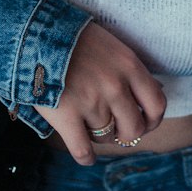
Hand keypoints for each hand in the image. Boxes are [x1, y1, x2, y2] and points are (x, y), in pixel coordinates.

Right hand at [34, 21, 166, 165]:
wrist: (34, 33)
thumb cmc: (72, 38)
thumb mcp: (111, 46)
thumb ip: (130, 69)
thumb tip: (155, 89)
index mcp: (129, 66)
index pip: (156, 104)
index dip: (152, 121)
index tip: (144, 124)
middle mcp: (115, 86)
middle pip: (134, 128)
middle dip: (126, 134)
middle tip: (116, 131)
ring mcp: (91, 102)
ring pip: (106, 137)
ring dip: (100, 137)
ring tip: (90, 129)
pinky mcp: (66, 115)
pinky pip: (83, 149)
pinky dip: (85, 157)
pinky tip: (85, 156)